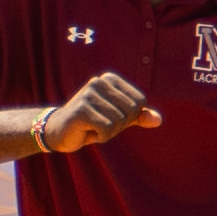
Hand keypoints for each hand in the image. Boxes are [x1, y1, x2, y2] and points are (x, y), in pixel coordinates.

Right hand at [44, 72, 160, 152]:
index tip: (109, 116)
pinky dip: (100, 136)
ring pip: (119, 122)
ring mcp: (88, 94)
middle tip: (100, 124)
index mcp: (110, 79)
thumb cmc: (92, 123)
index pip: (140, 102)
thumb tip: (158, 120)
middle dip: (119, 125)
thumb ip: (138, 117)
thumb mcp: (118, 118)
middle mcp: (99, 81)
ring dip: (108, 132)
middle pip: (131, 111)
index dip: (129, 117)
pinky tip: (86, 131)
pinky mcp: (81, 110)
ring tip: (92, 127)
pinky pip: (107, 129)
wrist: (59, 132)